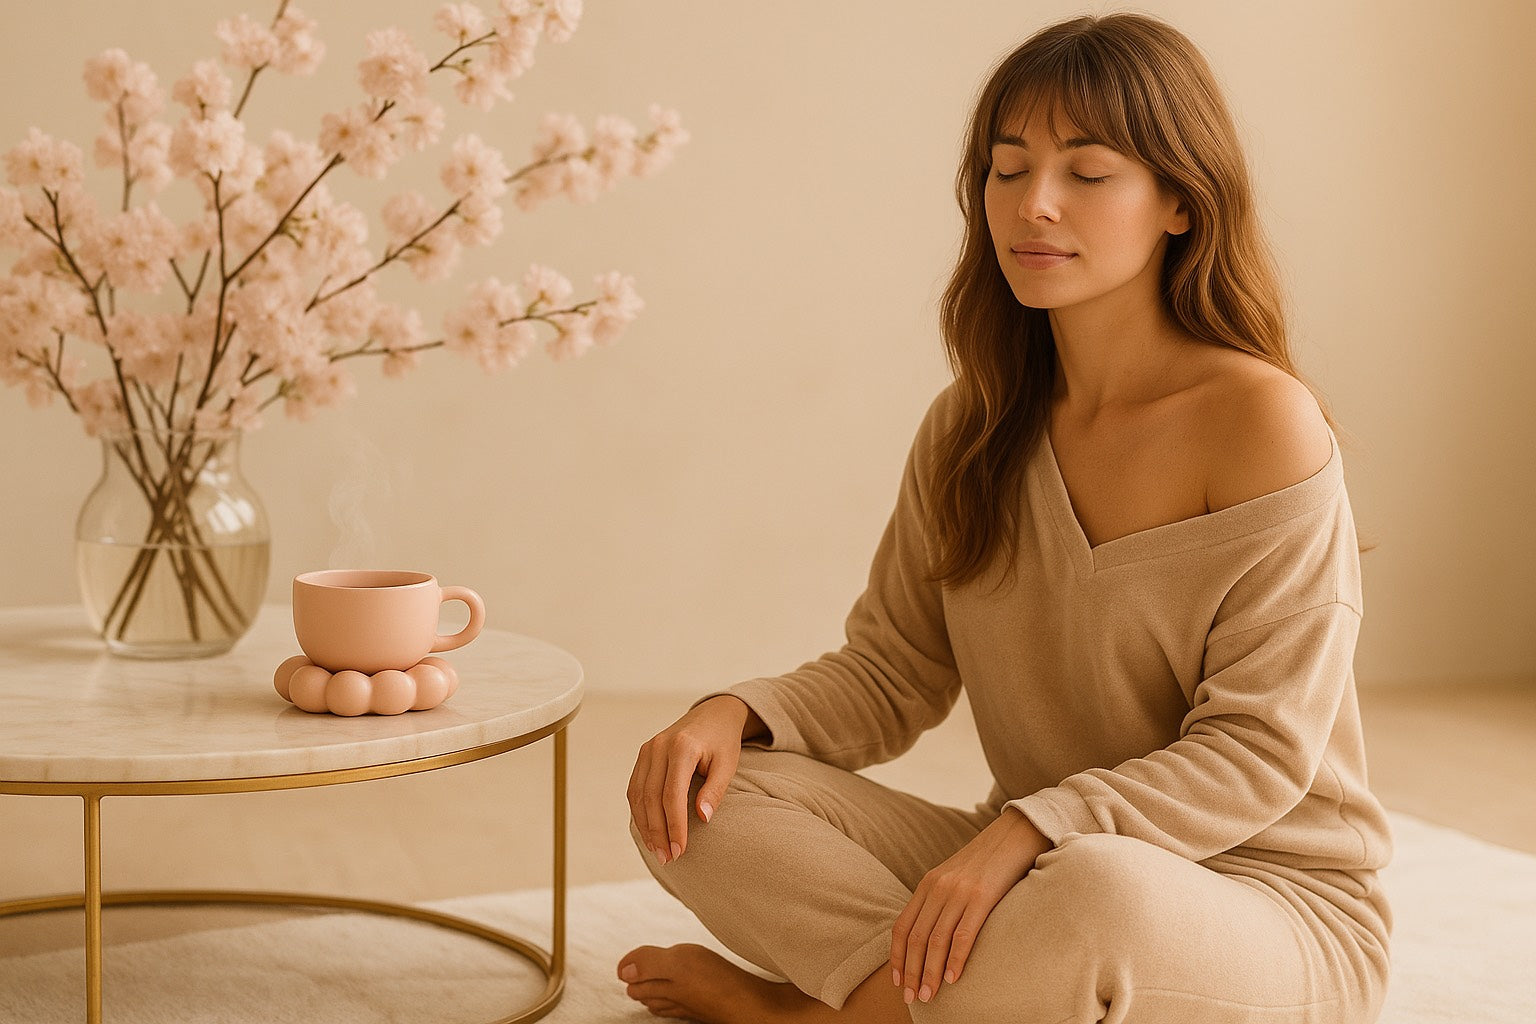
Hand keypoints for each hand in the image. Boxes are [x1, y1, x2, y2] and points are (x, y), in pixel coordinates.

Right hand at [626, 695, 762, 865]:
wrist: (713, 714)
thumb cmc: (723, 742)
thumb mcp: (728, 764)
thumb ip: (715, 790)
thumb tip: (702, 819)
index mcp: (682, 747)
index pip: (672, 794)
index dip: (674, 826)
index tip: (680, 849)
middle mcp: (659, 746)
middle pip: (651, 798)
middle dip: (658, 832)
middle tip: (668, 858)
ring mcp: (648, 749)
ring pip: (637, 795)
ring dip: (645, 826)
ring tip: (658, 851)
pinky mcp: (643, 755)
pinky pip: (634, 788)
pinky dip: (639, 813)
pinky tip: (649, 832)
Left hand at [889, 807, 1050, 1004]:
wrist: (1014, 834)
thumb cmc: (986, 862)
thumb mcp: (954, 878)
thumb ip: (940, 901)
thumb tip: (930, 935)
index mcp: (928, 884)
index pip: (902, 926)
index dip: (897, 957)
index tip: (897, 981)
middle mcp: (938, 887)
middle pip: (916, 938)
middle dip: (911, 972)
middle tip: (911, 999)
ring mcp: (959, 892)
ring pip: (936, 940)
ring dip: (929, 972)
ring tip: (929, 996)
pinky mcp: (982, 896)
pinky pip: (963, 933)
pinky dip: (955, 958)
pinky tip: (952, 978)